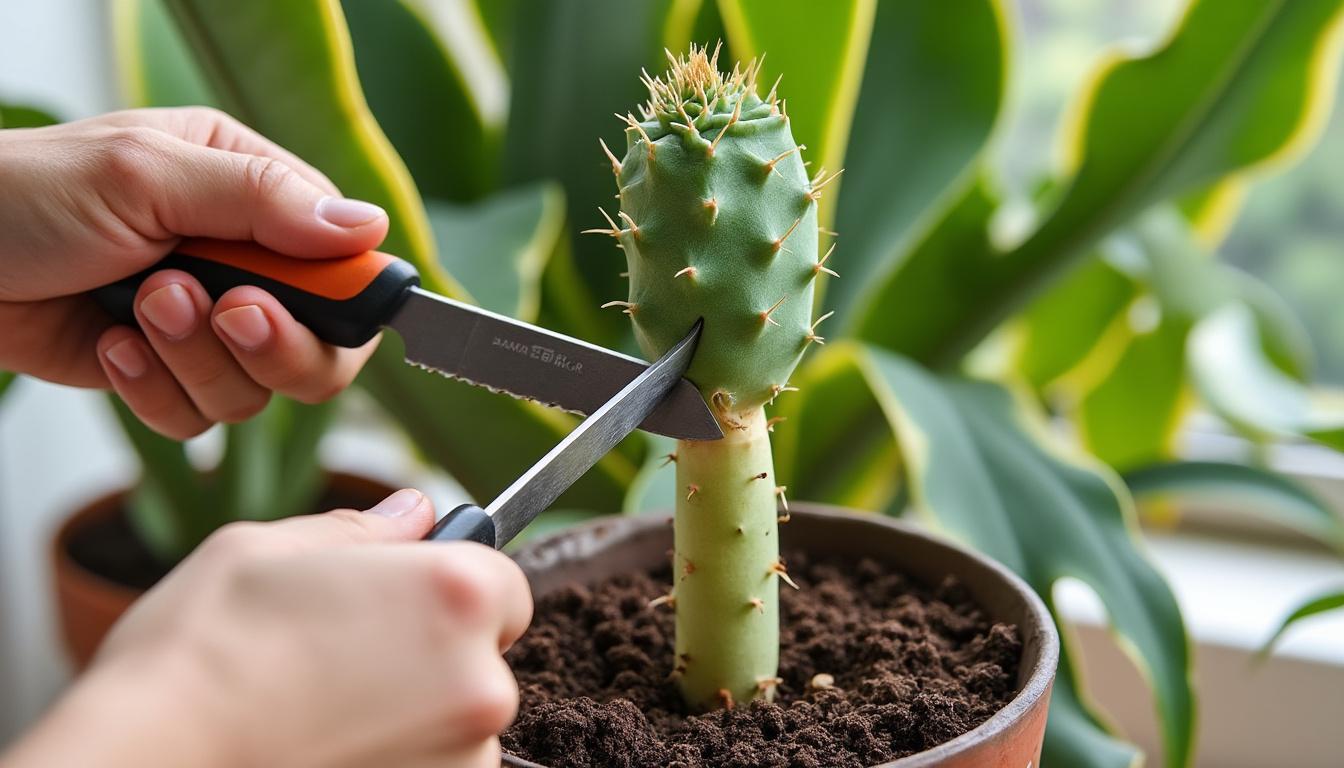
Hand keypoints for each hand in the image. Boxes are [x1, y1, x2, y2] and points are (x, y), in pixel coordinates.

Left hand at [0, 107, 388, 438]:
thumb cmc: (21, 195)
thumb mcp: (147, 175)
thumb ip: (261, 201)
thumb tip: (367, 228)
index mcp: (250, 190)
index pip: (345, 261)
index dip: (340, 298)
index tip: (293, 300)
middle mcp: (239, 260)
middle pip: (323, 347)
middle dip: (271, 343)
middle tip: (224, 311)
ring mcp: (203, 325)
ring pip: (258, 390)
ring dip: (195, 357)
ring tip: (138, 305)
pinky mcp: (163, 374)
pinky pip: (197, 417)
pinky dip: (154, 390)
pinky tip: (111, 346)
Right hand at [3, 490, 531, 767]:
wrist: (144, 763)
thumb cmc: (199, 652)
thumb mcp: (269, 551)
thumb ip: (363, 532)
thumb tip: (414, 514)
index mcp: (458, 595)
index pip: (505, 587)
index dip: (453, 593)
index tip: (402, 606)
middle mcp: (482, 682)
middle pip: (483, 661)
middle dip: (430, 657)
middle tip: (341, 662)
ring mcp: (463, 761)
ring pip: (457, 728)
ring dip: (413, 720)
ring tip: (322, 714)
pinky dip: (395, 763)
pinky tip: (327, 752)